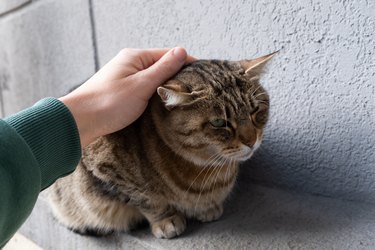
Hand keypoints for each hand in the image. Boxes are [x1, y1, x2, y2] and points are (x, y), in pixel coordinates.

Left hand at [59, 47, 194, 146]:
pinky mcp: (122, 90)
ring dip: (166, 85)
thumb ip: (163, 68)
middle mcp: (130, 63)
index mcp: (135, 57)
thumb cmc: (109, 103)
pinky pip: (144, 87)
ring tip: (180, 97)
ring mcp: (125, 76)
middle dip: (177, 75)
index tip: (202, 75)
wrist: (80, 120)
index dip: (187, 63)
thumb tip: (182, 51)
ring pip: (153, 77)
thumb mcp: (142, 85)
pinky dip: (154, 92)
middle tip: (193, 90)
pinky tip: (160, 102)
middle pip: (161, 65)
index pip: (169, 54)